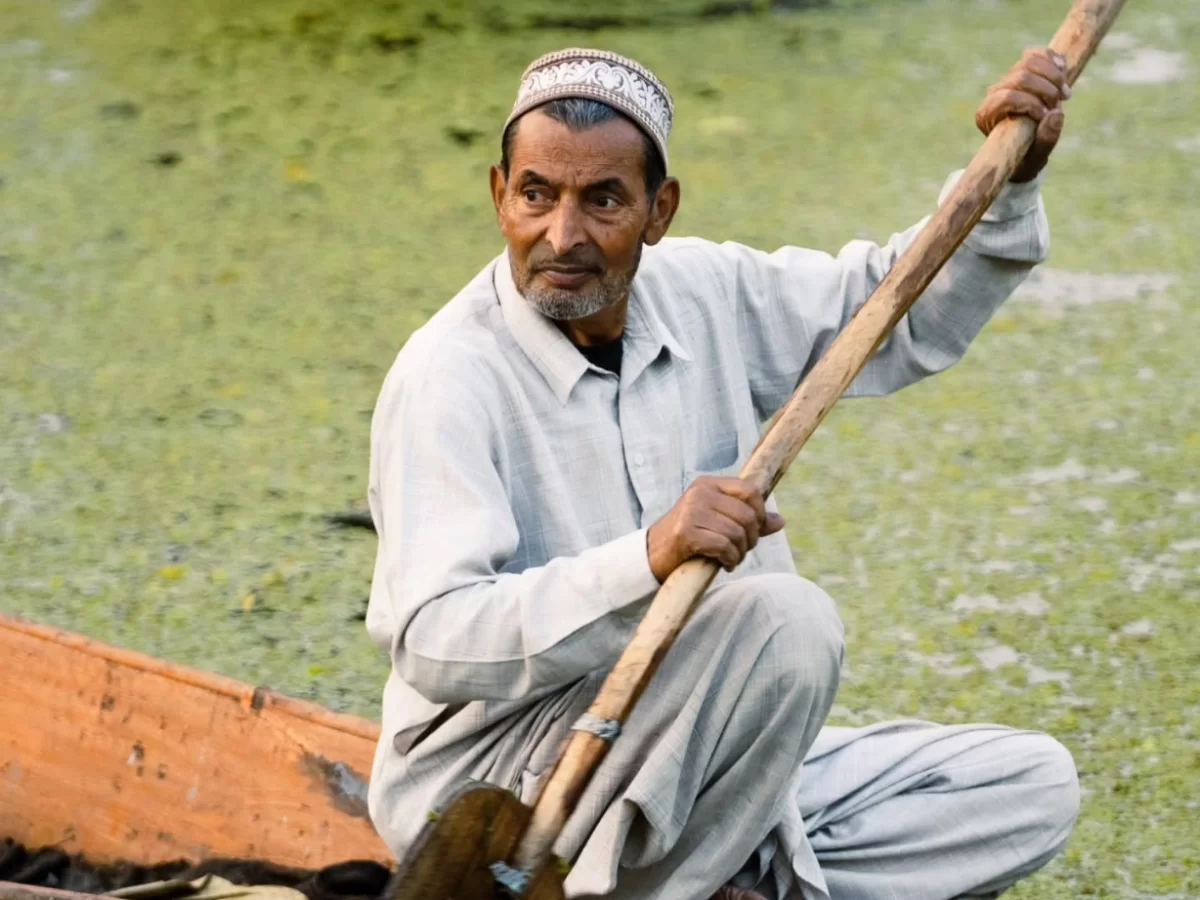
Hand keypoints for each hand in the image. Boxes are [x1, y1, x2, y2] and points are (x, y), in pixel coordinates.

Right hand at [646, 476, 785, 582]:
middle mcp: (700, 493)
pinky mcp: (686, 532)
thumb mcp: (720, 522)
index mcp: (709, 484)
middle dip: (751, 538)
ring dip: (740, 552)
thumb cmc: (690, 537)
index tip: (754, 530)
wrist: (653, 554)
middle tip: (742, 550)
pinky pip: (723, 546)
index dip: (760, 513)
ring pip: (737, 533)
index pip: (750, 490)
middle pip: (747, 515)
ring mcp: (692, 511)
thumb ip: (749, 520)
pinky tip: (724, 563)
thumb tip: (780, 522)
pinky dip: (730, 559)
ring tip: (732, 558)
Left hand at [975, 47, 1070, 182]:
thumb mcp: (1036, 157)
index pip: (1007, 97)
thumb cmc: (1027, 156)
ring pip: (1028, 62)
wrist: (1028, 147)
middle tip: (1060, 104)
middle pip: (1021, 77)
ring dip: (1053, 75)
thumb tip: (1055, 114)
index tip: (1047, 115)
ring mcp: (1006, 79)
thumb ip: (1045, 140)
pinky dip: (1052, 59)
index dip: (1032, 103)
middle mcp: (993, 94)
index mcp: (987, 115)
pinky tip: (1063, 70)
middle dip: (1046, 89)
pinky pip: (1034, 53)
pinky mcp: (1021, 69)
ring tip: (1065, 94)